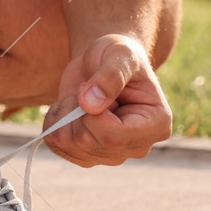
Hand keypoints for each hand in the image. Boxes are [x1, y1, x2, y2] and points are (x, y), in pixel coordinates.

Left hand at [44, 34, 172, 166]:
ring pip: (71, 146)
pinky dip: (54, 124)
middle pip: (89, 142)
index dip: (91, 114)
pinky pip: (58, 147)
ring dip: (64, 115)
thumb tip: (89, 104)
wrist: (104, 62)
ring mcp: (112, 154)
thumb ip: (110, 76)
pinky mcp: (88, 155)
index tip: (87, 87)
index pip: (114, 137)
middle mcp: (137, 146)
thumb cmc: (119, 55)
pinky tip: (68, 108)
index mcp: (156, 124)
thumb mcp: (120, 55)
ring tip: (79, 95)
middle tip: (84, 87)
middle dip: (76, 110)